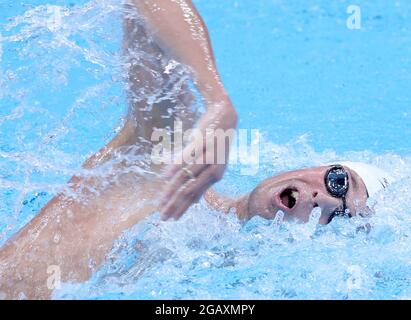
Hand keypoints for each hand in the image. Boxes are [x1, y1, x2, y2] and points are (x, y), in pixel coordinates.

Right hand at [159, 103, 237, 219]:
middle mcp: (213, 169)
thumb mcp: (210, 163)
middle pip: (190, 191)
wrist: (226, 116)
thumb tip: (194, 201)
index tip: (170, 219)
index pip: (194, 196)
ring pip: (186, 177)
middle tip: (162, 217)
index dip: (181, 208)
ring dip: (172, 191)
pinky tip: (166, 176)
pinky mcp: (203, 142)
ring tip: (161, 201)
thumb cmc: (216, 141)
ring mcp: (208, 156)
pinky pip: (187, 156)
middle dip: (175, 205)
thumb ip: (202, 181)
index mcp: (214, 176)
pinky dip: (175, 166)